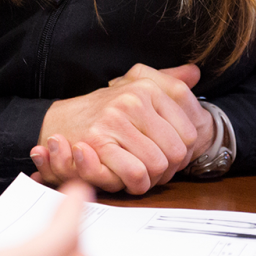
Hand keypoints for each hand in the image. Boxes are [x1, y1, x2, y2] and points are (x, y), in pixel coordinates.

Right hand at [29, 63, 208, 193]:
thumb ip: (168, 81)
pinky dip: (134, 184)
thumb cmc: (104, 112)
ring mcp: (115, 119)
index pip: (189, 133)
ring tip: (136, 173)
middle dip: (167, 170)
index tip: (163, 155)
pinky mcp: (98, 141)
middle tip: (150, 170)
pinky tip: (126, 179)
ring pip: (158, 165)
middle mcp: (133, 100)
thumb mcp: (136, 87)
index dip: (180, 154)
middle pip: (176, 152)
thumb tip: (195, 72)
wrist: (60, 121)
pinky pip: (136, 173)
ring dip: (150, 179)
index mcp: (147, 88)